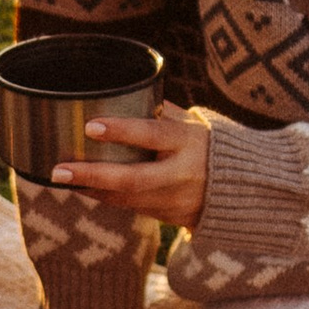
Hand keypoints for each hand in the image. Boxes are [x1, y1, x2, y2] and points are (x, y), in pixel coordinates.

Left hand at [49, 104, 210, 228]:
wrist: (249, 189)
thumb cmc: (212, 145)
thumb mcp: (194, 124)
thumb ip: (162, 112)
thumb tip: (124, 91)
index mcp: (189, 142)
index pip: (152, 135)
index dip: (122, 131)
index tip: (90, 126)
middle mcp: (182, 173)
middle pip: (132, 179)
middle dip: (93, 175)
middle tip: (59, 170)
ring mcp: (176, 200)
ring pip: (127, 198)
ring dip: (91, 189)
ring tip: (60, 178)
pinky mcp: (171, 217)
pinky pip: (132, 208)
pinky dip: (105, 198)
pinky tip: (83, 188)